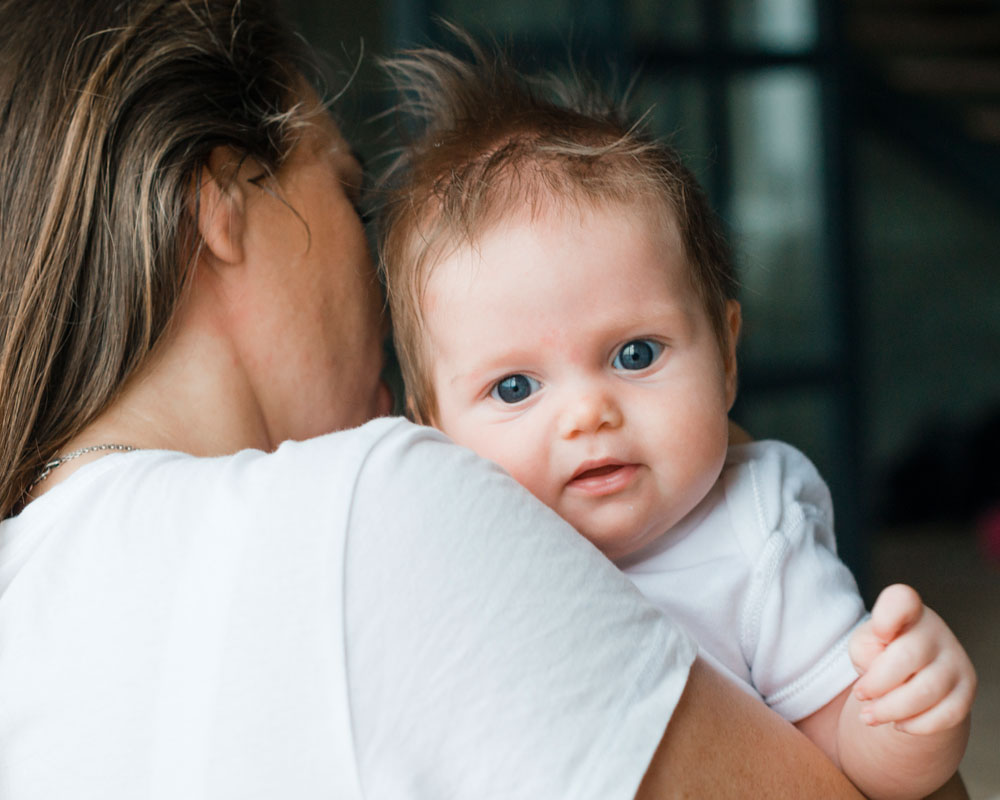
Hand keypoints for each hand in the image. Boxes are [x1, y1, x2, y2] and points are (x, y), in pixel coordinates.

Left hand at [849, 584, 975, 734]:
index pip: (902, 600)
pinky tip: (898, 724)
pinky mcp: (967, 690)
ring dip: (891, 710)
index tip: (879, 631)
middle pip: (908, 657)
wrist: (912, 673)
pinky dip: (917, 725)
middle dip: (877, 684)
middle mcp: (935, 632)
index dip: (890, 613)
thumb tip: (878, 670)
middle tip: (860, 696)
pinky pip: (945, 715)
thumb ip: (865, 649)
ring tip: (869, 716)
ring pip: (926, 692)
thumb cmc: (882, 651)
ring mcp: (956, 661)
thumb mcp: (864, 643)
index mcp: (906, 612)